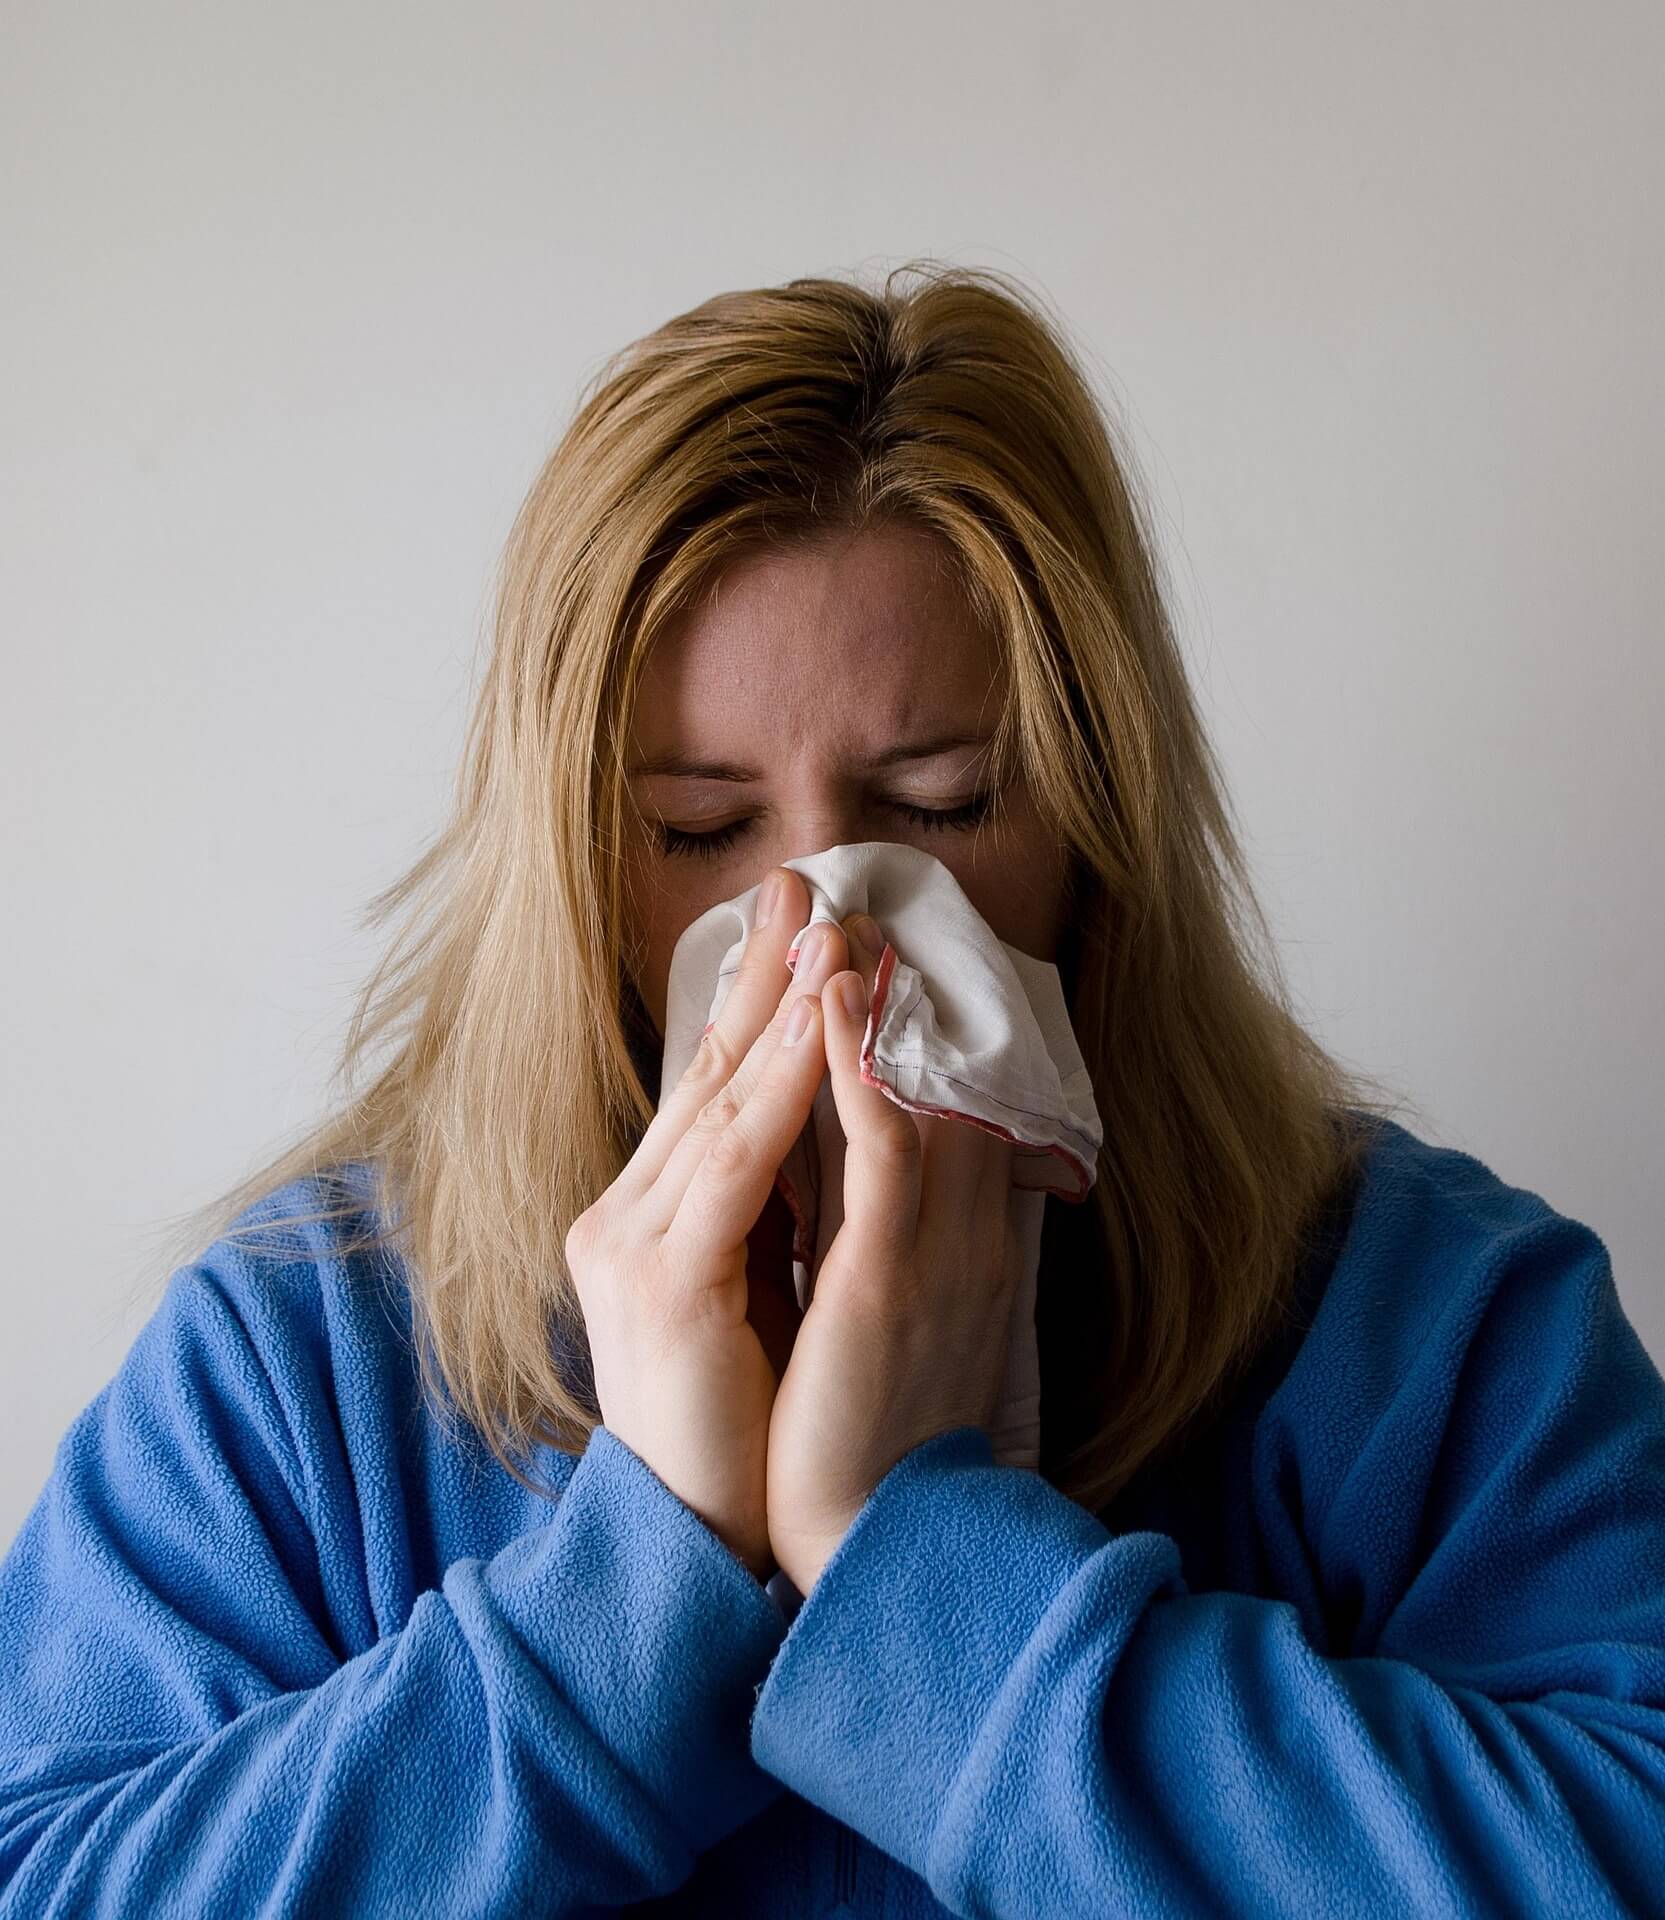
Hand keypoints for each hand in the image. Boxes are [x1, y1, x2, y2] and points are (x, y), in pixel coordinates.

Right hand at [565, 867, 843, 1581]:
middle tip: (806, 884)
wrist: (702, 1541)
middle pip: (701, 1073)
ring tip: (829, 932)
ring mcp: (631, 1245)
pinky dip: (781, 1089)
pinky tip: (820, 1030)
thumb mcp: (753, 1293)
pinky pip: (735, 1165)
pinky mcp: (663, 1281)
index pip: (703, 1092)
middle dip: (761, 975)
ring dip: (780, 1011)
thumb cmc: (744, 1423)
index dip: (752, 1004)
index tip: (799, 928)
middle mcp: (622, 1217)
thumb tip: (827, 1132)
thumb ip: (770, 1212)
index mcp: (645, 1219)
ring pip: (716, 1104)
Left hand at [766, 917, 1023, 1593]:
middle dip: (884, 984)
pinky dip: (862, 1068)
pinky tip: (839, 998)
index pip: (931, 1100)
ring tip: (836, 913)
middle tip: (850, 893)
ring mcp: (931, 1245)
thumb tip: (846, 1168)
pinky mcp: (890, 1273)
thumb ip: (876, 1232)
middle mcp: (959, 1225)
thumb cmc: (863, 1428)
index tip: (867, 949)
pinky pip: (881, 1148)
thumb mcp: (882, 1310)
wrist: (862, 1538)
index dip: (900, 1022)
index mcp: (953, 1235)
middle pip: (926, 1075)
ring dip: (874, 998)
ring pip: (909, 1089)